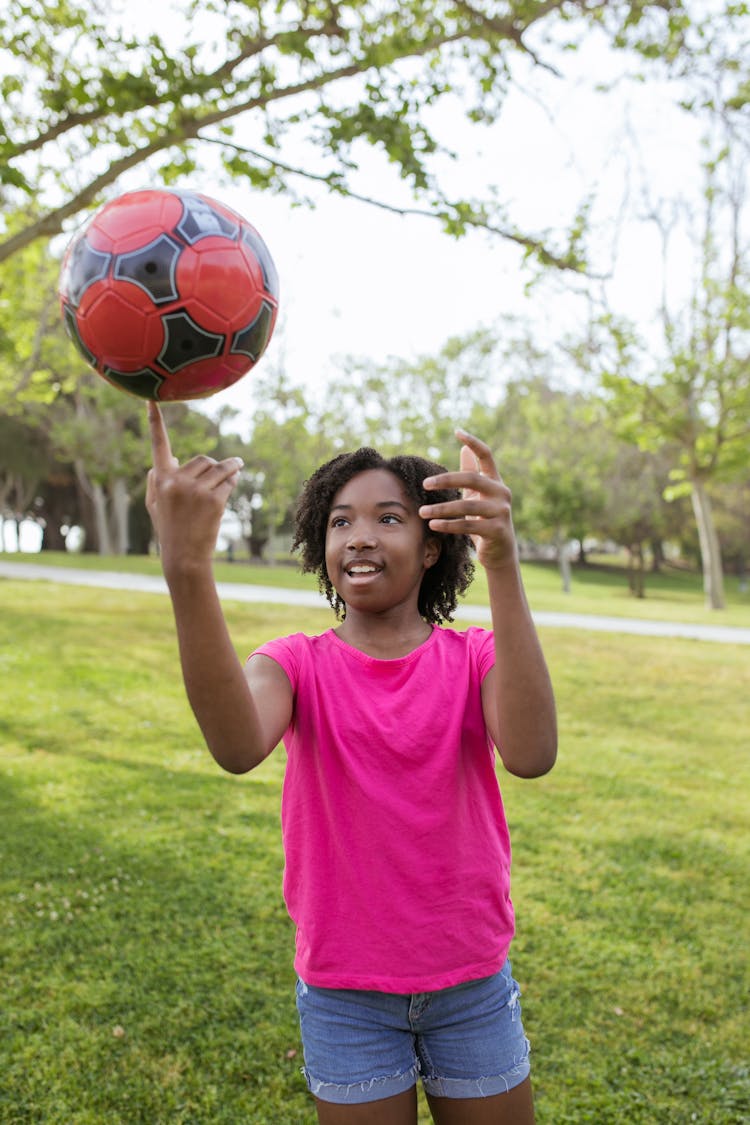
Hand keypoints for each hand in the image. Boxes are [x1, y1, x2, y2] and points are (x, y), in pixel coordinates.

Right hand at [146, 402, 242, 571]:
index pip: (158, 445)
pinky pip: (228, 482)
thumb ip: (157, 481)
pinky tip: (231, 488)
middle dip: (213, 466)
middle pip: (202, 459)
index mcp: (161, 479)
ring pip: (219, 468)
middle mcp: (176, 481)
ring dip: (231, 467)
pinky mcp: (214, 500)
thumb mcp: (155, 507)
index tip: (151, 400)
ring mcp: (196, 491)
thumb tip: (167, 459)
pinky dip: (233, 482)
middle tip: (220, 474)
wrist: (185, 557)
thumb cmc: (170, 530)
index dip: (155, 422)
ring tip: (237, 467)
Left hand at [419, 430, 517, 571]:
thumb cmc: (484, 519)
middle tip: (425, 484)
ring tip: (422, 512)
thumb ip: (472, 472)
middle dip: (446, 480)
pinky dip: (448, 525)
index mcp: (496, 481)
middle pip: (472, 479)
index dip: (474, 442)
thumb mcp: (477, 495)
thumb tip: (464, 448)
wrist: (500, 551)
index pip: (487, 456)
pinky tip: (433, 525)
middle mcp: (502, 493)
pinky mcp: (497, 530)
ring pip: (467, 506)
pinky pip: (468, 526)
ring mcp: (501, 512)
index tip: (457, 431)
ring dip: (441, 509)